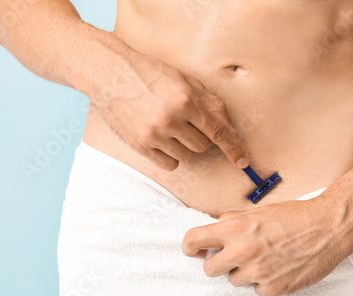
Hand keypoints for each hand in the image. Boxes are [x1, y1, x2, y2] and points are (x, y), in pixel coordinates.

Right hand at [90, 52, 248, 170]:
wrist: (110, 74)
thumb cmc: (150, 73)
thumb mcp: (185, 79)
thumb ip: (210, 103)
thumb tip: (230, 128)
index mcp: (185, 100)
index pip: (218, 131)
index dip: (234, 148)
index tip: (243, 161)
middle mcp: (171, 119)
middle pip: (203, 146)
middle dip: (201, 137)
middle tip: (187, 122)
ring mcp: (154, 134)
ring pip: (187, 156)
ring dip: (185, 146)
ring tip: (171, 127)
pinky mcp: (140, 145)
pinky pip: (169, 164)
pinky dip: (171, 155)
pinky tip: (162, 139)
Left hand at [181, 198, 352, 295]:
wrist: (328, 226)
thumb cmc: (294, 215)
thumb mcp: (257, 210)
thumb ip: (232, 221)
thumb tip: (214, 228)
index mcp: (235, 229)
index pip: (193, 241)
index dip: (190, 246)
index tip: (195, 249)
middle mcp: (242, 252)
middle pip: (208, 269)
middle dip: (218, 262)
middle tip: (233, 255)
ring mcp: (258, 272)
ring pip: (233, 281)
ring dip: (243, 271)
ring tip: (263, 257)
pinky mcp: (274, 288)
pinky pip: (257, 290)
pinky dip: (263, 280)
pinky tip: (277, 266)